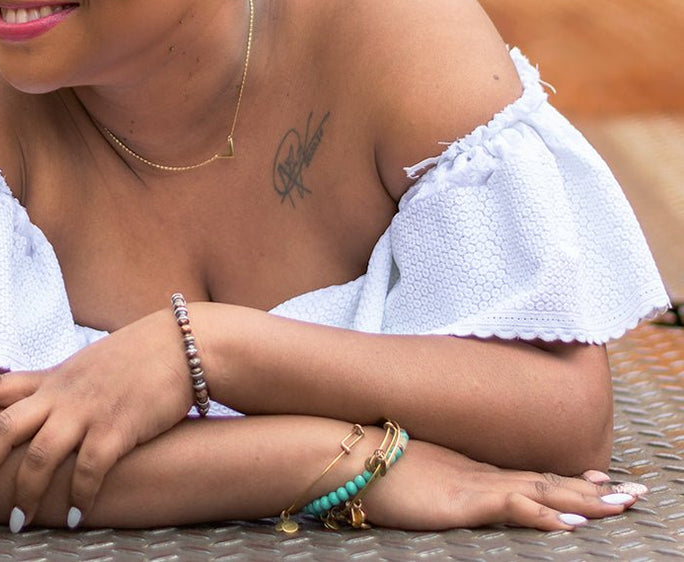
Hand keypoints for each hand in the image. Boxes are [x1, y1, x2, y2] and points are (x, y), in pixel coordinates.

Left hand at [0, 309, 191, 527]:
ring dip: (26, 494)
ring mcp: (86, 412)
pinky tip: (72, 519)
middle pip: (3, 429)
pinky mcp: (116, 430)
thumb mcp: (87, 367)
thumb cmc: (136, 359)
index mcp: (51, 380)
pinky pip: (88, 472)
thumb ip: (61, 389)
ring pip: (40, 457)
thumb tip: (42, 409)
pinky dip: (78, 499)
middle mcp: (60, 395)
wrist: (181, 345)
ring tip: (16, 523)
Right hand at [359, 439, 647, 531]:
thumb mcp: (408, 474)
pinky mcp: (464, 500)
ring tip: (623, 505)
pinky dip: (547, 514)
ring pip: (543, 491)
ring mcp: (473, 484)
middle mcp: (479, 472)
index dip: (568, 477)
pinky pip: (515, 506)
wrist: (343, 453)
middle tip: (633, 493)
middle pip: (548, 480)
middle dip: (592, 488)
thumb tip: (432, 485)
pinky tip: (574, 523)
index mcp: (468, 468)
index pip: (529, 473)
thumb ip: (430, 478)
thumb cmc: (364, 465)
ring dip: (586, 500)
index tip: (600, 477)